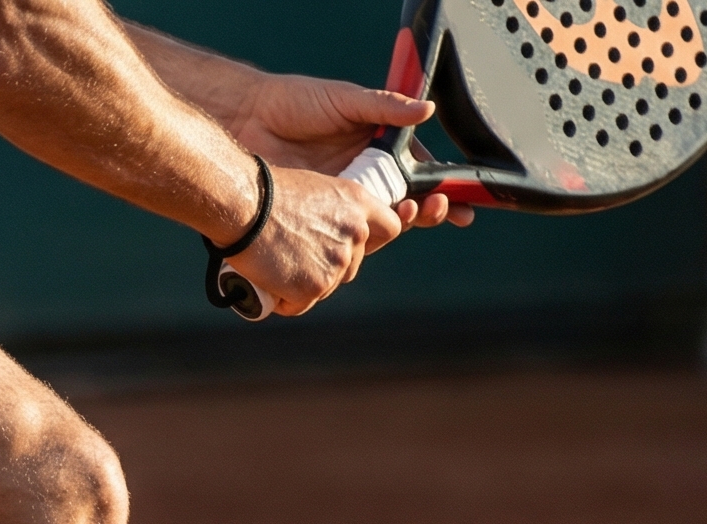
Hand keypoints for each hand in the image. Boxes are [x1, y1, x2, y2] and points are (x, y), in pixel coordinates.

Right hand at [221, 167, 405, 316]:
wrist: (242, 205)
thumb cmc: (265, 192)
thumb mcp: (313, 189)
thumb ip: (332, 212)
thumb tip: (325, 232)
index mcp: (358, 203)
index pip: (390, 228)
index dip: (372, 241)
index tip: (354, 245)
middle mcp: (356, 233)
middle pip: (352, 267)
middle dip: (327, 268)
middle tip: (295, 256)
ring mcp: (337, 262)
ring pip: (326, 288)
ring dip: (303, 285)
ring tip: (275, 264)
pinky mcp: (314, 287)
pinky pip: (300, 305)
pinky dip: (284, 300)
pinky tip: (268, 283)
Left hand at [230, 72, 472, 229]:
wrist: (246, 119)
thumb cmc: (295, 102)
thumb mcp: (345, 100)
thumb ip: (385, 107)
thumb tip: (427, 109)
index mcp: (377, 148)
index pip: (417, 172)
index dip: (440, 189)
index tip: (461, 204)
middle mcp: (364, 176)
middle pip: (404, 203)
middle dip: (427, 211)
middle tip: (434, 209)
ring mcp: (341, 199)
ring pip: (377, 224)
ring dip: (397, 226)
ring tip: (406, 215)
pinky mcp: (316, 215)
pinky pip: (341, 233)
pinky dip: (357, 241)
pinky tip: (367, 238)